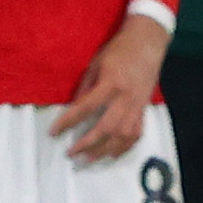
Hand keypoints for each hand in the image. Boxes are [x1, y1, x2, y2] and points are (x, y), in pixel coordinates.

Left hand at [50, 13, 170, 162]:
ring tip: (89, 159)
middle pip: (106, 128)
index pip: (85, 107)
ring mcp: (137, 106)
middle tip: (71, 153)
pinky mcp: (144, 109)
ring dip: (105, 150)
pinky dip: (124, 147)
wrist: (148, 43)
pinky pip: (136, 134)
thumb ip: (86, 87)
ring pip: (122, 136)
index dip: (68, 121)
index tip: (54, 132)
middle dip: (87, 144)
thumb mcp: (96, 64)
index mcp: (111, 84)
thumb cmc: (119, 50)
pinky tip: (112, 154)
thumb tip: (75, 108)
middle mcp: (125, 98)